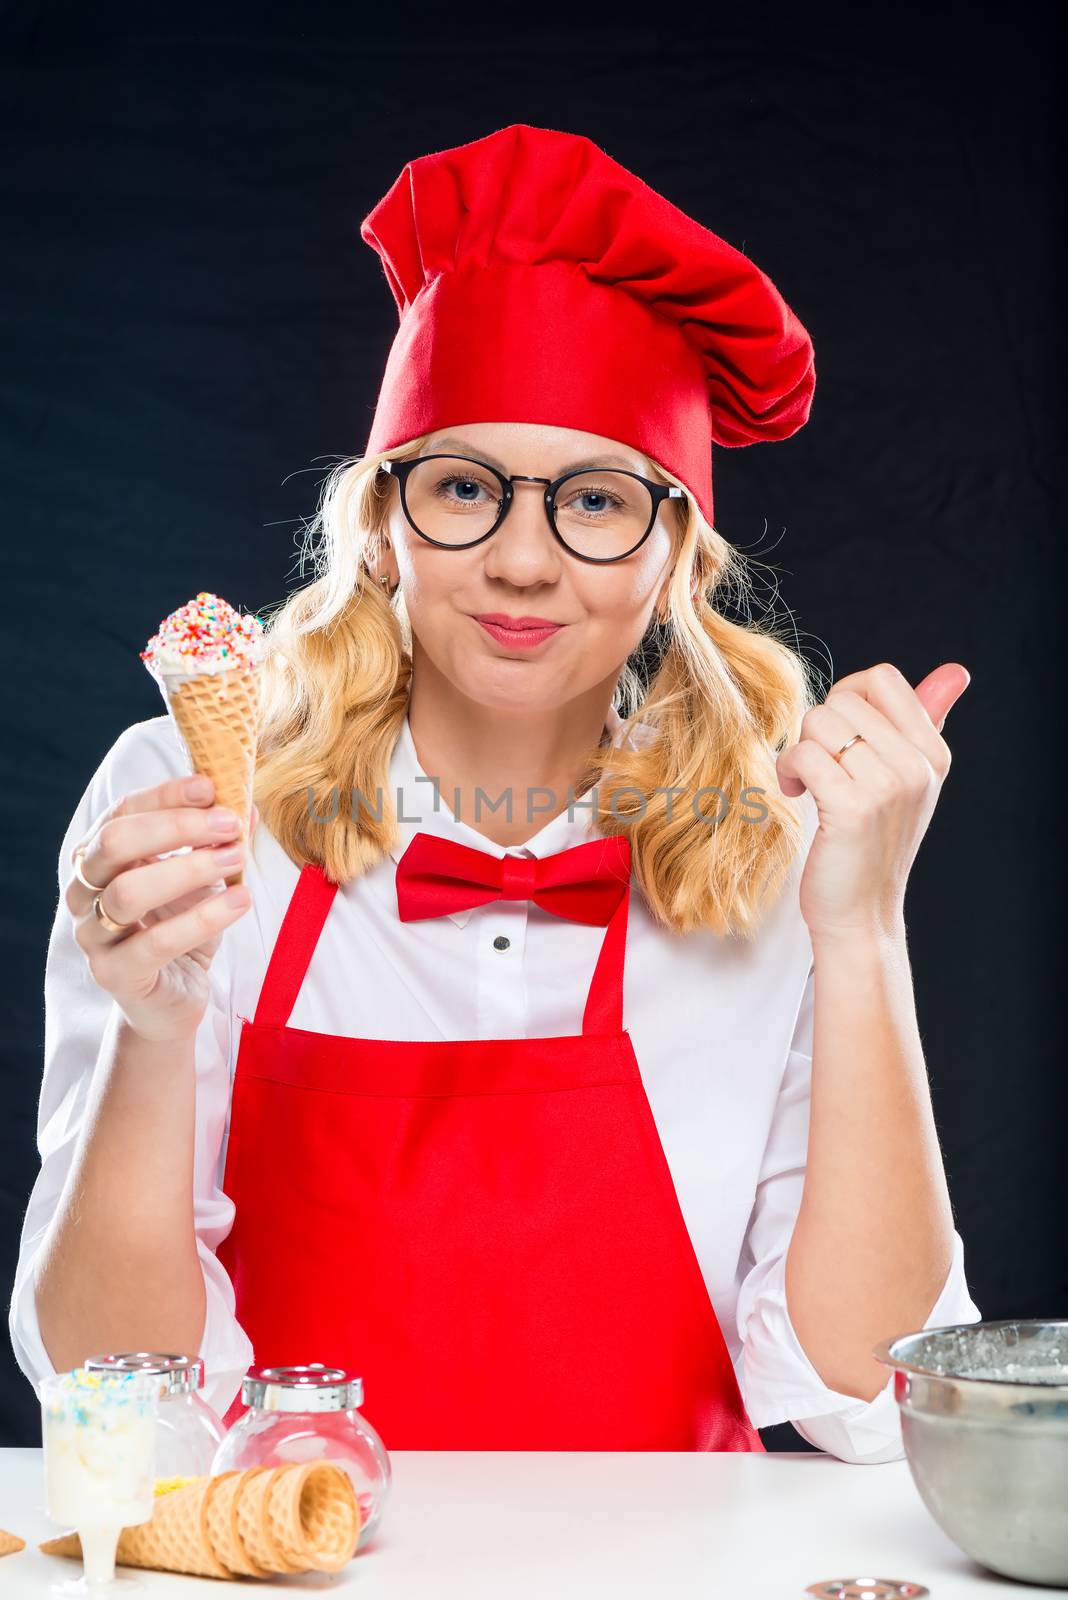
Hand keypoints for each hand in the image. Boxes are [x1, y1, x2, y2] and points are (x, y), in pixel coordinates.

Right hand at [66, 775, 257, 1043]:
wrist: (171, 1000)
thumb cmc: (181, 928)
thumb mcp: (202, 879)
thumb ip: (217, 842)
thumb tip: (249, 808)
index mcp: (99, 858)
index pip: (122, 811)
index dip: (165, 795)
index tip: (210, 787)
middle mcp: (85, 891)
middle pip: (115, 842)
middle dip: (176, 827)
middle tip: (228, 825)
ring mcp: (93, 935)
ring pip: (128, 892)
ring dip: (189, 869)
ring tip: (237, 859)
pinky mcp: (115, 974)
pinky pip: (156, 942)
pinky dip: (203, 918)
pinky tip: (240, 901)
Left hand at [776, 662, 969, 940]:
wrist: (861, 913)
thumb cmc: (872, 843)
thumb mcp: (908, 779)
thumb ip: (927, 721)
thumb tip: (956, 671)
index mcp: (933, 752)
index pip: (882, 678)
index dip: (846, 698)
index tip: (838, 737)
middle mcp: (918, 765)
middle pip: (842, 699)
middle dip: (817, 730)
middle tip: (820, 769)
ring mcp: (889, 786)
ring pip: (819, 722)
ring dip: (800, 750)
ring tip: (808, 783)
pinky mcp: (854, 807)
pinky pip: (804, 754)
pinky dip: (788, 771)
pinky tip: (796, 794)